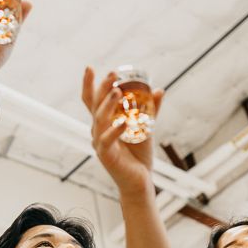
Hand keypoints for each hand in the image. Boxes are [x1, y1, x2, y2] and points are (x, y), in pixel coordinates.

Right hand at [81, 67, 163, 199]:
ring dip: (107, 105)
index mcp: (104, 122)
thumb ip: (151, 110)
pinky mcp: (105, 155)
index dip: (89, 84)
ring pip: (99, 120)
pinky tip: (124, 122)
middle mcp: (98, 130)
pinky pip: (107, 140)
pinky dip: (115, 130)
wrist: (139, 181)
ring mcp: (99, 143)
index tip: (90, 67)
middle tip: (113, 75)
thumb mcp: (146, 128)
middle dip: (102, 88)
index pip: (92, 101)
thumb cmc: (139, 155)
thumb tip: (159, 90)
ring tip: (118, 94)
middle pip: (95, 106)